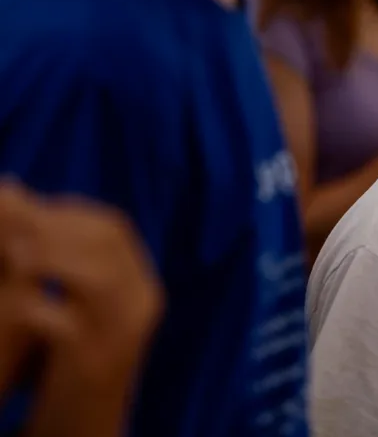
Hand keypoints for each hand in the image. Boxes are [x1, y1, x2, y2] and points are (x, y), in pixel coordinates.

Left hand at [0, 181, 162, 436]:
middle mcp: (142, 302)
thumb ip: (48, 248)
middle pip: (109, 246)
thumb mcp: (68, 298)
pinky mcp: (97, 365)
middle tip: (6, 215)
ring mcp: (123, 333)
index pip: (113, 228)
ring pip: (100, 279)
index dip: (67, 210)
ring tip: (12, 250)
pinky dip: (41, 309)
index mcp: (140, 283)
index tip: (24, 202)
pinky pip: (72, 328)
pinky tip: (16, 300)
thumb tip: (11, 186)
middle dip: (54, 225)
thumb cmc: (70, 354)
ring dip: (54, 258)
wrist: (86, 422)